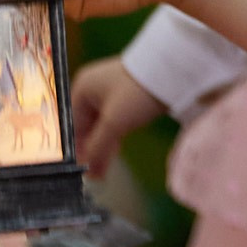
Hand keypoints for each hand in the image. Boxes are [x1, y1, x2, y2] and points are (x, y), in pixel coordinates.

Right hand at [71, 59, 168, 178]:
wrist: (175, 71)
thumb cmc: (137, 92)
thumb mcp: (114, 122)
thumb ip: (97, 147)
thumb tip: (88, 171)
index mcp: (83, 88)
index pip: (72, 125)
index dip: (77, 149)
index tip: (81, 170)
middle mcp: (94, 88)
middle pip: (86, 126)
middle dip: (91, 150)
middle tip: (94, 176)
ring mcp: (111, 91)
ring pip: (102, 125)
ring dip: (103, 147)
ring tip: (103, 172)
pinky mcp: (128, 96)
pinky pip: (115, 121)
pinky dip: (114, 137)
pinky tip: (114, 153)